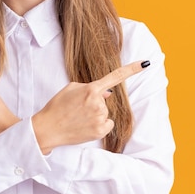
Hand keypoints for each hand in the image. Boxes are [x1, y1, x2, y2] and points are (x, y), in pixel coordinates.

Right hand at [32, 61, 148, 153]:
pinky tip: (85, 126)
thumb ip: (91, 88)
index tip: (146, 63)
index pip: (116, 76)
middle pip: (105, 100)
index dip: (132, 69)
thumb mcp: (71, 89)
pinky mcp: (100, 130)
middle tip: (77, 108)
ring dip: (96, 115)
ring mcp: (100, 117)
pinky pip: (108, 124)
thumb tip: (109, 93)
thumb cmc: (57, 106)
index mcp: (91, 89)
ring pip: (106, 113)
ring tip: (78, 118)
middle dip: (95, 102)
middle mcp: (98, 102)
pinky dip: (99, 125)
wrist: (48, 128)